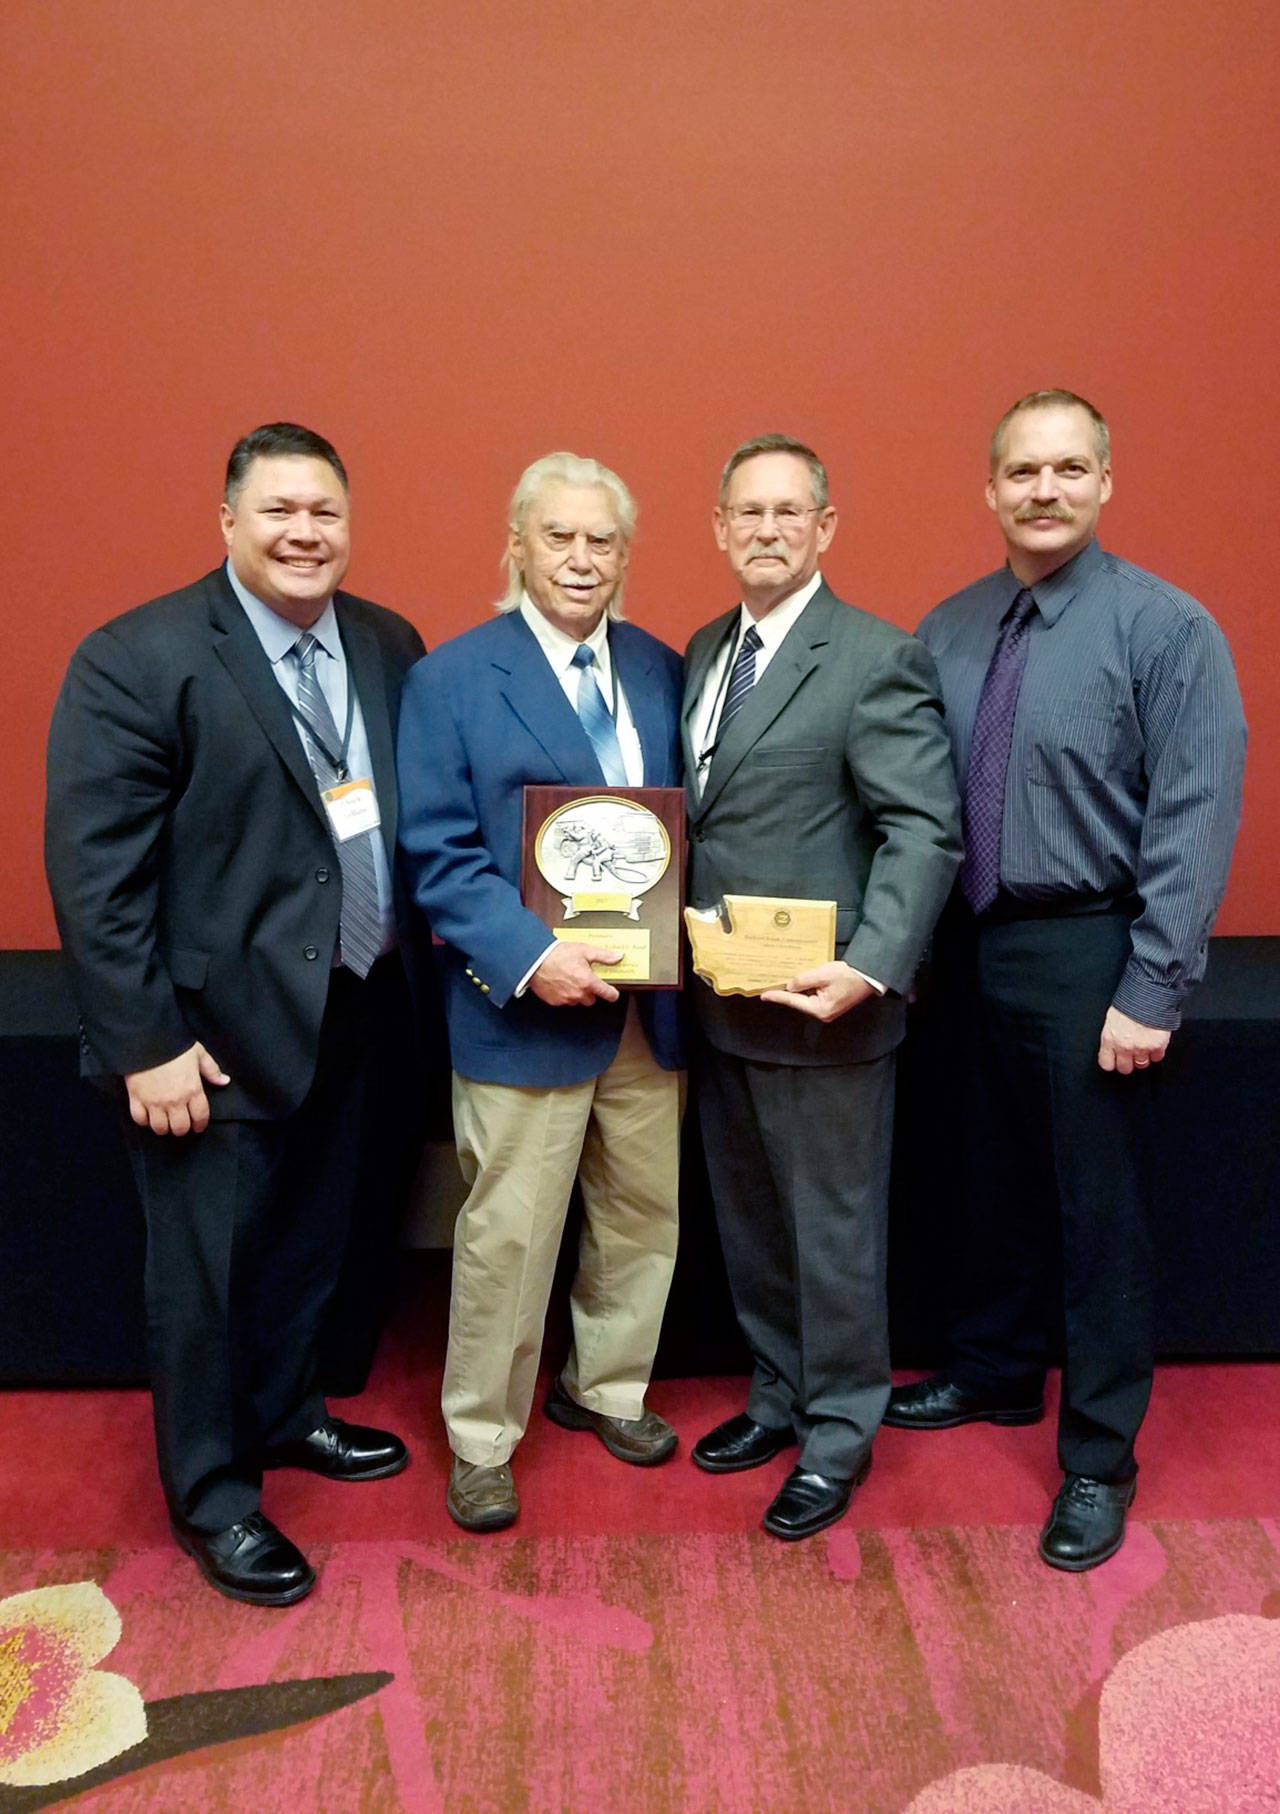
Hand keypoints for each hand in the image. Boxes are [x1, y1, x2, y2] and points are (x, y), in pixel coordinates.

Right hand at [124, 1041, 230, 1134]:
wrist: (146, 1039)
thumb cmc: (174, 1045)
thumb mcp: (199, 1053)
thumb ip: (212, 1070)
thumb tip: (224, 1081)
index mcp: (192, 1090)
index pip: (200, 1116)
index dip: (200, 1124)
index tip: (198, 1126)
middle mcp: (174, 1100)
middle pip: (180, 1128)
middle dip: (182, 1129)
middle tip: (181, 1124)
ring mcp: (154, 1102)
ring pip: (160, 1128)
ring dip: (164, 1128)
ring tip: (165, 1122)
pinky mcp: (136, 1099)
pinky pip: (140, 1119)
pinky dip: (144, 1121)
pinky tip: (148, 1117)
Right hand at [529, 941, 622, 1006]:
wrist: (534, 960)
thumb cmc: (557, 954)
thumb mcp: (584, 950)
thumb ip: (603, 956)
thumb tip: (618, 956)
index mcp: (588, 982)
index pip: (608, 994)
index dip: (612, 993)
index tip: (612, 992)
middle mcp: (578, 993)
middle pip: (592, 999)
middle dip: (590, 990)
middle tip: (584, 978)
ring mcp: (566, 999)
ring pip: (578, 1000)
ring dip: (577, 993)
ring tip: (571, 979)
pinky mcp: (555, 1001)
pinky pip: (565, 1001)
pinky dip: (565, 994)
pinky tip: (561, 983)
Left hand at [760, 962, 876, 1022]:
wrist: (868, 976)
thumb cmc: (849, 975)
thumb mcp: (822, 974)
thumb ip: (802, 981)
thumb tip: (790, 986)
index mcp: (820, 1009)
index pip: (793, 1001)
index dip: (778, 996)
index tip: (764, 995)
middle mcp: (823, 1013)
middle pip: (799, 1001)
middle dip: (787, 992)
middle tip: (771, 984)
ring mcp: (827, 1009)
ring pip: (806, 998)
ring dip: (798, 989)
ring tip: (784, 980)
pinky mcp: (831, 1003)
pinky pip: (814, 996)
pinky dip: (807, 988)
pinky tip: (801, 980)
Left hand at [1097, 1007, 1170, 1075]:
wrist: (1150, 994)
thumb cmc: (1131, 1001)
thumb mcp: (1112, 1017)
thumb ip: (1113, 1034)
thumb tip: (1113, 1044)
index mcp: (1109, 1038)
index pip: (1106, 1063)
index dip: (1111, 1062)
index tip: (1115, 1060)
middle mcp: (1124, 1047)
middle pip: (1125, 1068)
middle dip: (1128, 1062)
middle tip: (1131, 1055)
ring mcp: (1141, 1048)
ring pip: (1142, 1065)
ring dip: (1143, 1058)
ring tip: (1144, 1048)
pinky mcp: (1157, 1047)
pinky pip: (1157, 1058)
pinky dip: (1157, 1052)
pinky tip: (1155, 1044)